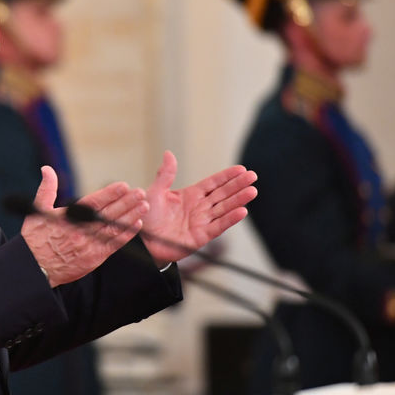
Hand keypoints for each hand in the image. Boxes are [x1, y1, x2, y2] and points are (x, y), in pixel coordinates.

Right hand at [21, 166, 148, 286]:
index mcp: (68, 217)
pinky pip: (114, 245)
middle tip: (140, 192)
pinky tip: (136, 224)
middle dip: (125, 203)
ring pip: (113, 228)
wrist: (35, 269)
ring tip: (143, 205)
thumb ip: (46, 189)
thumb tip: (47, 169)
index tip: (123, 186)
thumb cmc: (35, 239)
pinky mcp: (94, 258)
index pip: (93, 203)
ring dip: (130, 216)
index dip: (109, 194)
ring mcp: (88, 245)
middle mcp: (80, 230)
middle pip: (107, 214)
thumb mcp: (37, 211)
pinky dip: (126, 235)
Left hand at [140, 151, 256, 263]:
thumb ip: (165, 175)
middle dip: (238, 185)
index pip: (213, 183)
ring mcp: (201, 222)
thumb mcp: (154, 192)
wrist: (142, 241)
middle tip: (253, 176)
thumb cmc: (146, 217)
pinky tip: (242, 211)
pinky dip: (229, 219)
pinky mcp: (200, 237)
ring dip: (238, 200)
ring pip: (224, 209)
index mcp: (190, 195)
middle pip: (222, 194)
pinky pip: (218, 226)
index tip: (242, 169)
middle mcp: (199, 208)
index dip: (227, 176)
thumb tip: (168, 153)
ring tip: (252, 191)